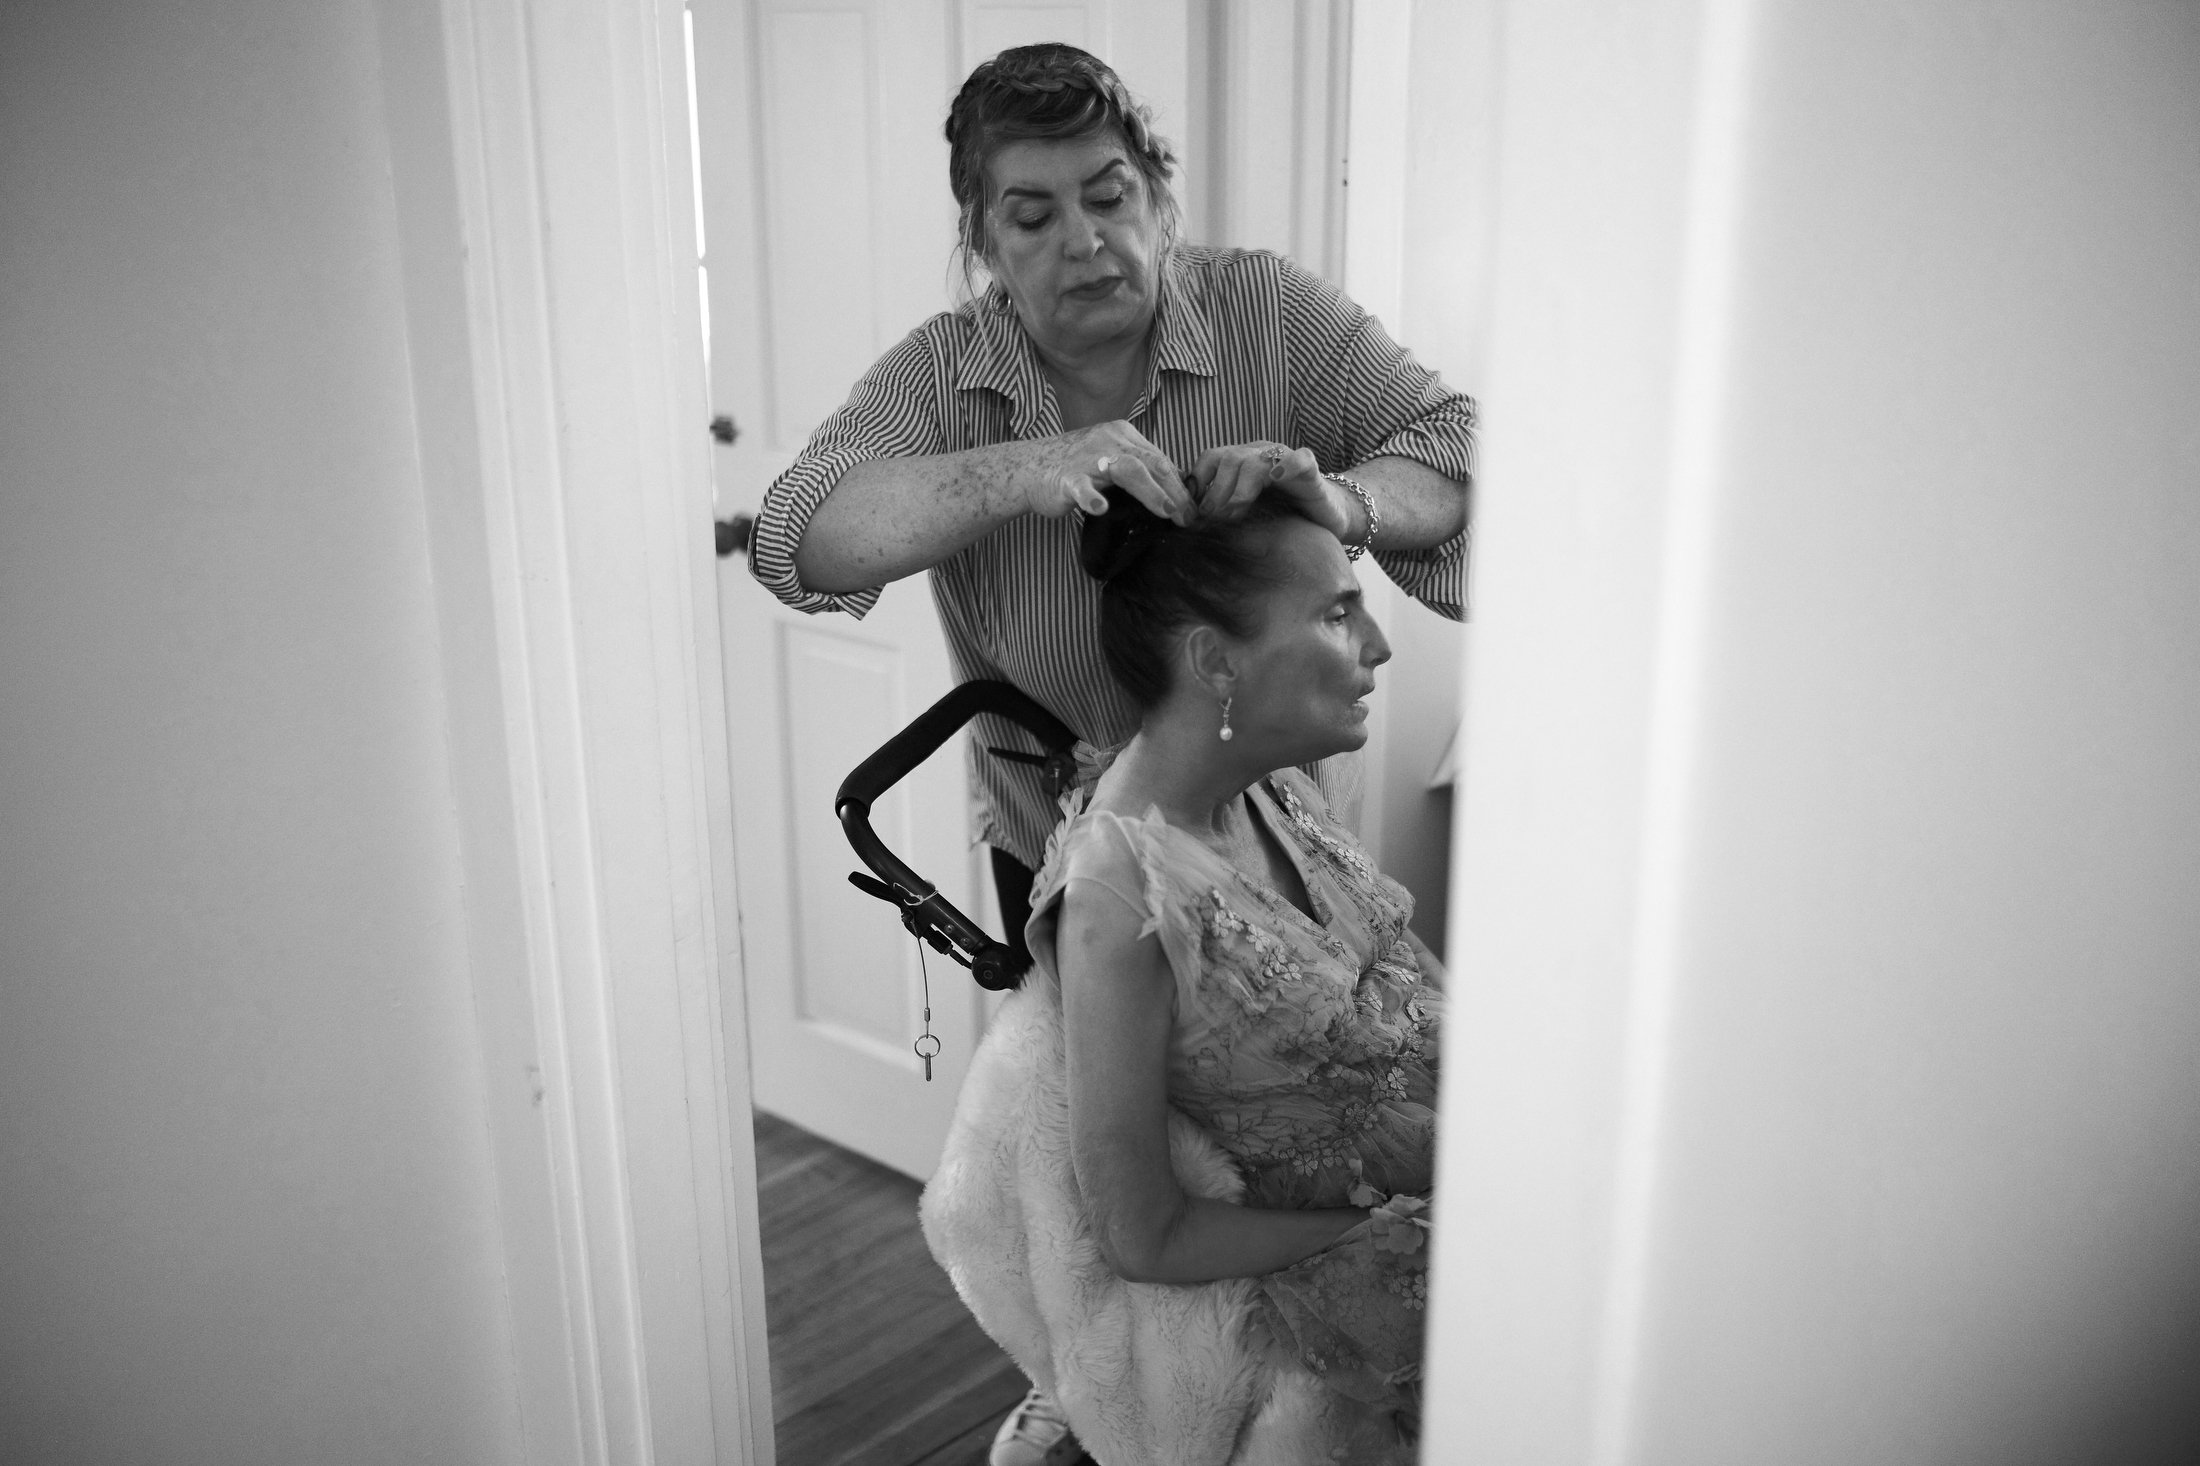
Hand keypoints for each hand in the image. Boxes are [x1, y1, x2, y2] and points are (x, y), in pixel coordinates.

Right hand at [1024, 421, 1193, 524]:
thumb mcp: (1111, 459)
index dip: (1180, 485)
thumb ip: (1139, 468)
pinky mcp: (1067, 478)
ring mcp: (1088, 458)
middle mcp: (1109, 441)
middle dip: (1175, 492)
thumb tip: (1175, 488)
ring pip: (1127, 471)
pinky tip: (1100, 508)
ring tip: (1167, 512)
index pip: (1160, 459)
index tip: (1193, 509)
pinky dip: (1092, 498)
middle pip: (1151, 464)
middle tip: (1189, 518)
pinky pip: (1082, 487)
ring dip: (1151, 492)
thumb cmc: (1074, 467)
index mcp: (1123, 434)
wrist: (1029, 467)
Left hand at [1189, 441, 1352, 540]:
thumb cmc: (1283, 517)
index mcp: (1241, 461)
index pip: (1210, 459)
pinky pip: (1298, 460)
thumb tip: (1186, 523)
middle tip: (1212, 520)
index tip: (1191, 513)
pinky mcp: (1310, 470)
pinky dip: (1286, 466)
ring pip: (1255, 460)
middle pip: (1227, 459)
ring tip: (1236, 514)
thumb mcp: (1245, 514)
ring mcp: (1284, 459)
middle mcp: (1260, 454)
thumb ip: (1219, 511)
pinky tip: (1277, 479)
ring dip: (1240, 490)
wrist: (1327, 517)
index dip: (1197, 483)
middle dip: (1215, 492)